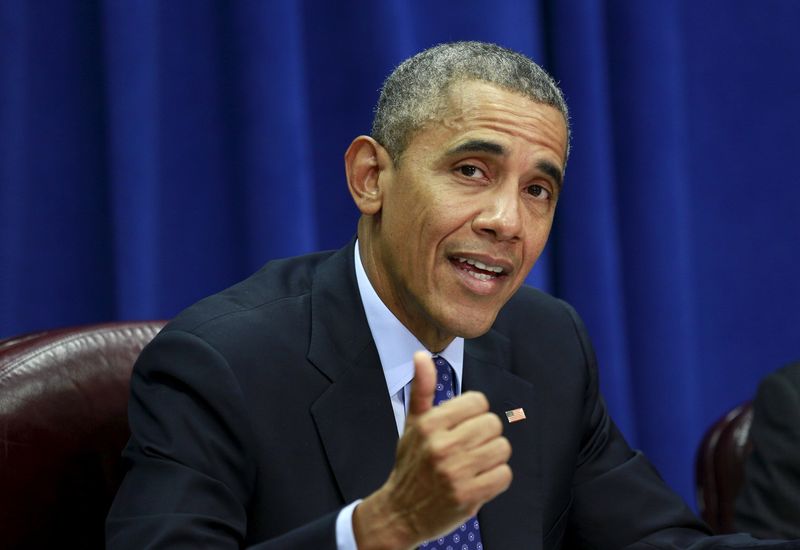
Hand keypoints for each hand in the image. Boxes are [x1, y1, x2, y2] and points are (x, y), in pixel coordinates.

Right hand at [353, 351, 511, 549]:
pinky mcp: (468, 497)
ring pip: (502, 449)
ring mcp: (455, 473)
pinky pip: (504, 475)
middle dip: (486, 435)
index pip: (478, 402)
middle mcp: (441, 446)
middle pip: (493, 424)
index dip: (476, 413)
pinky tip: (479, 480)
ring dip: (493, 457)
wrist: (401, 512)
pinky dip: (496, 478)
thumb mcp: (413, 423)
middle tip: (471, 447)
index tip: (465, 425)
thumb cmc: (411, 463)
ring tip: (475, 463)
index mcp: (429, 424)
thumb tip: (421, 355)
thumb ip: (423, 389)